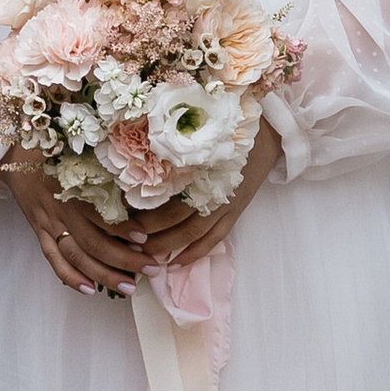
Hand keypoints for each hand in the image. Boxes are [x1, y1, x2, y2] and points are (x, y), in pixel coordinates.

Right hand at [0, 149, 156, 299]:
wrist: (13, 153)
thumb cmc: (54, 149)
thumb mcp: (80, 153)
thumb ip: (104, 169)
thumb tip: (139, 182)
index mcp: (75, 188)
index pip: (101, 215)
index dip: (123, 229)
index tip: (146, 239)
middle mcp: (63, 209)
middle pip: (94, 243)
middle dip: (124, 260)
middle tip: (151, 268)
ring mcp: (49, 223)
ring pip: (77, 256)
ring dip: (103, 274)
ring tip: (128, 286)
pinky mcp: (39, 231)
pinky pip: (53, 259)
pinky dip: (70, 277)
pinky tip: (89, 290)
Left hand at [130, 119, 282, 266]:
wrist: (269, 133)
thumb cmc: (229, 127)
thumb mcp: (198, 133)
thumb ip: (172, 148)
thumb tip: (135, 160)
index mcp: (200, 166)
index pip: (165, 193)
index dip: (142, 205)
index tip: (120, 211)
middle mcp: (212, 188)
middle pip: (175, 217)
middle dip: (148, 231)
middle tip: (124, 238)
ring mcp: (225, 203)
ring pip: (192, 232)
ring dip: (167, 245)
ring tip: (144, 255)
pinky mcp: (234, 212)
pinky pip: (214, 239)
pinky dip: (195, 253)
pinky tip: (175, 263)